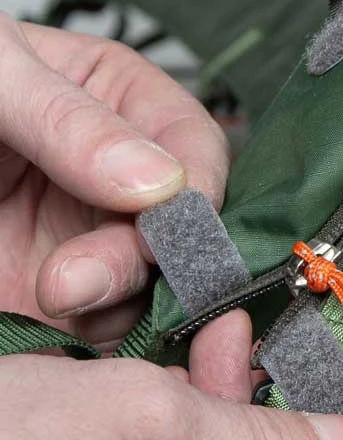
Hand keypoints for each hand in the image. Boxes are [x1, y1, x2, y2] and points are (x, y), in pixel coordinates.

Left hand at [0, 13, 229, 348]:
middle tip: (76, 277)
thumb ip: (72, 123)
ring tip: (50, 292)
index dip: (196, 188)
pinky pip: (111, 323)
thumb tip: (160, 183)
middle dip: (141, 256)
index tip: (168, 218)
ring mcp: (97, 238)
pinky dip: (94, 332)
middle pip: (181, 227)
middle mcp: (124, 180)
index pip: (196, 148)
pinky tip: (49, 319)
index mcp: (123, 106)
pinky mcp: (67, 293)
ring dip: (115, 299)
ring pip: (155, 283)